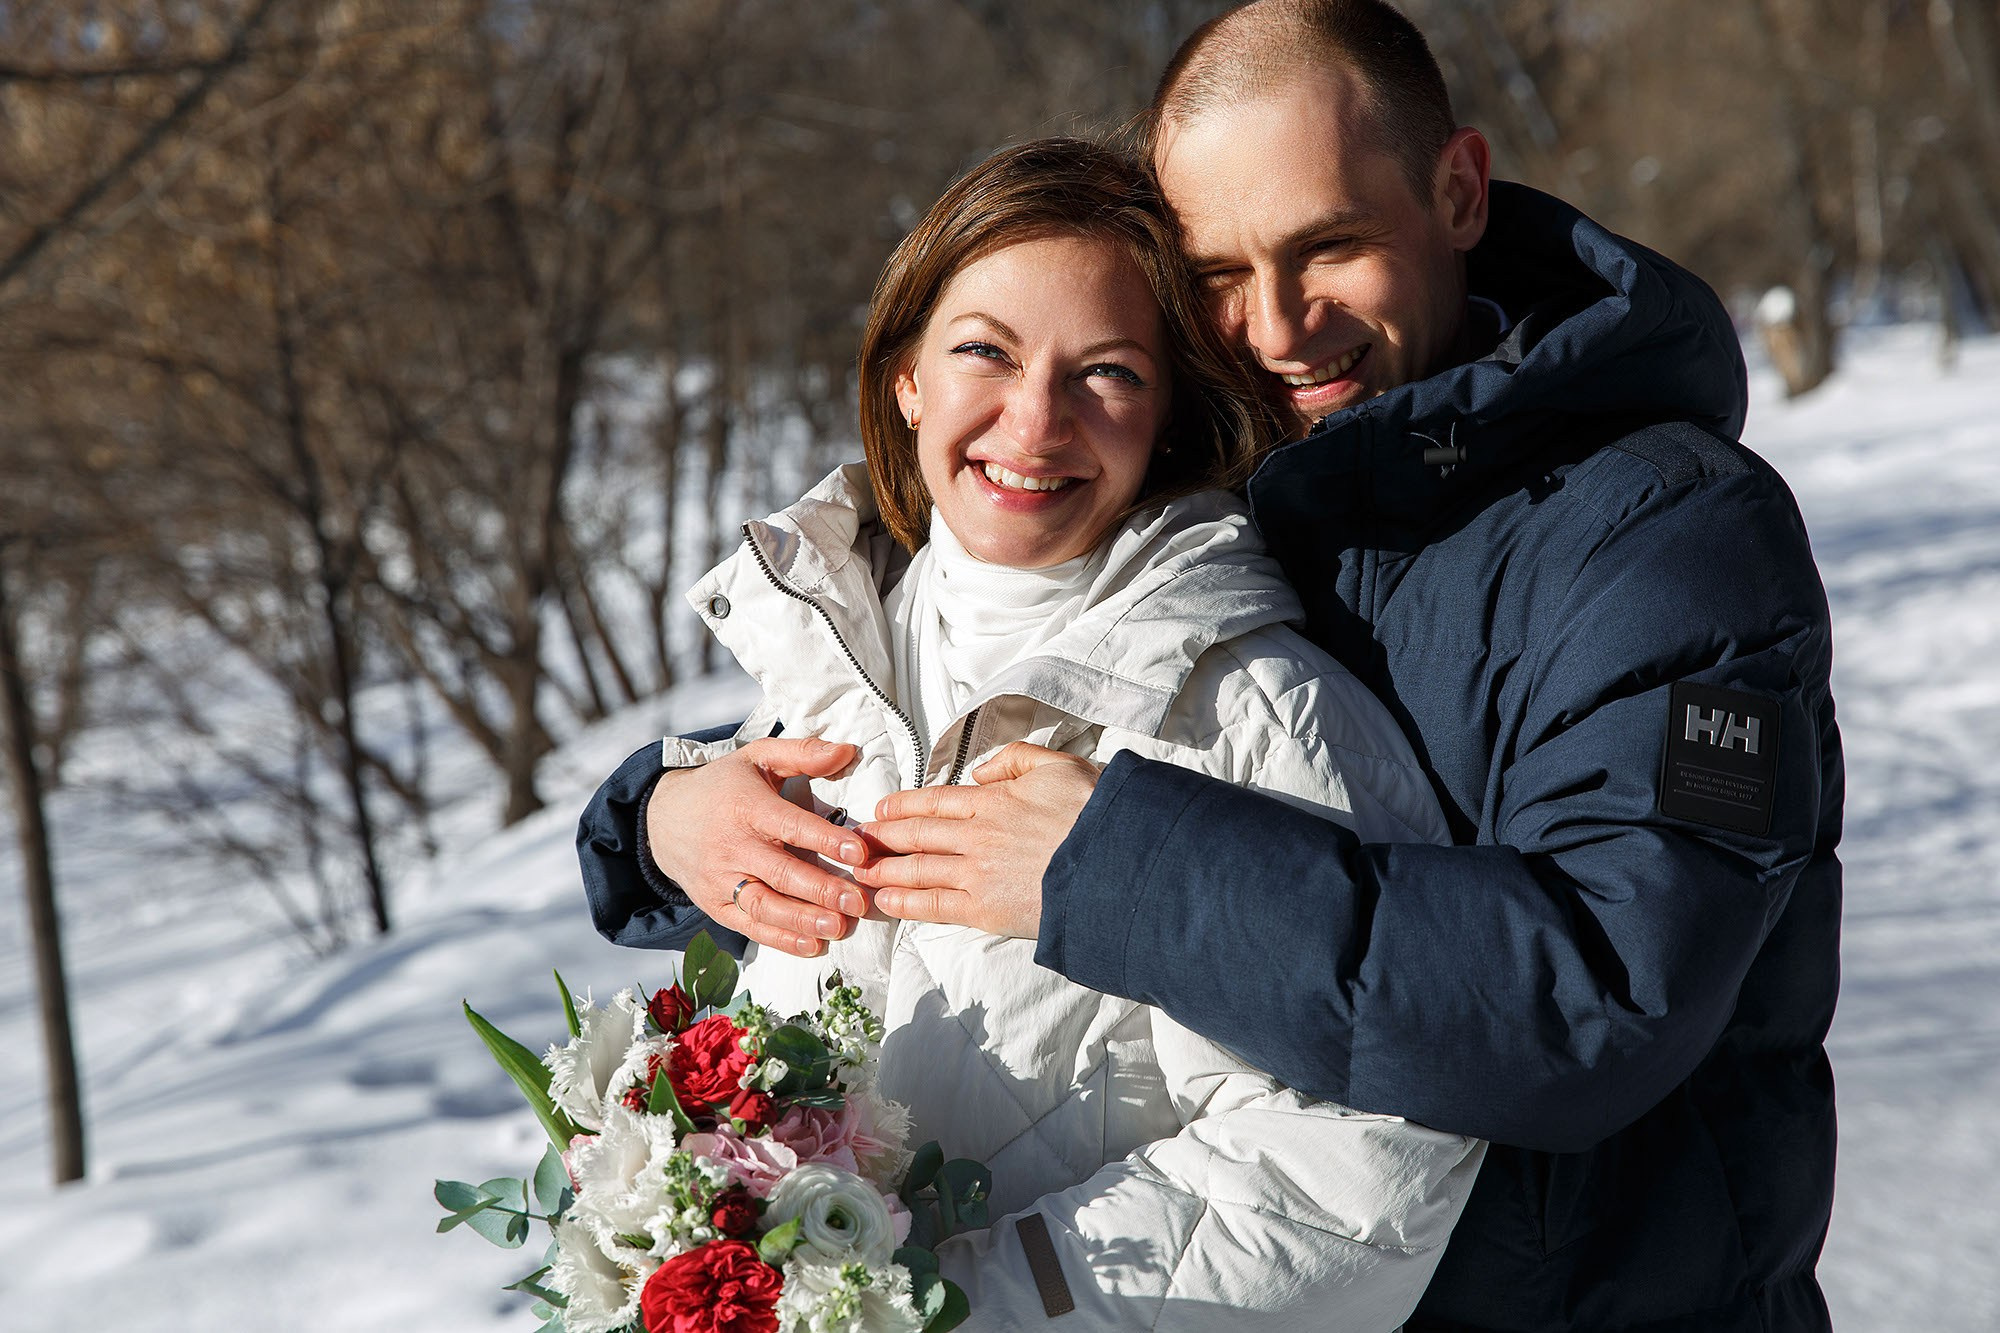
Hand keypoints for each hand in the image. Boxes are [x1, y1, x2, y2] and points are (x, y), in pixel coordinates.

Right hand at [646, 737, 867, 956]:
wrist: (663, 819)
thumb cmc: (724, 787)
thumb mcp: (758, 757)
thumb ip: (803, 753)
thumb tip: (848, 751)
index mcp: (746, 807)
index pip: (790, 825)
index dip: (825, 840)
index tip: (860, 853)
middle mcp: (731, 846)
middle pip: (780, 872)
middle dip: (821, 890)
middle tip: (858, 902)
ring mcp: (720, 880)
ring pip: (764, 905)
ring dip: (802, 920)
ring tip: (838, 927)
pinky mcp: (714, 905)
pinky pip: (748, 926)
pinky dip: (779, 939)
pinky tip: (811, 945)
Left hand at [856, 742, 1098, 938]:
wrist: (1114, 863)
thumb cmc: (1093, 813)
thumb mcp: (1058, 766)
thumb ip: (1015, 760)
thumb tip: (980, 773)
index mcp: (993, 799)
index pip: (934, 801)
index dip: (902, 805)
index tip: (881, 809)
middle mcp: (977, 834)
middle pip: (917, 834)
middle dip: (883, 838)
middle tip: (857, 841)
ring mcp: (977, 873)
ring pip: (917, 869)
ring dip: (884, 870)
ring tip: (860, 871)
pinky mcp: (985, 909)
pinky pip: (934, 904)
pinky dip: (905, 902)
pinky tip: (885, 900)